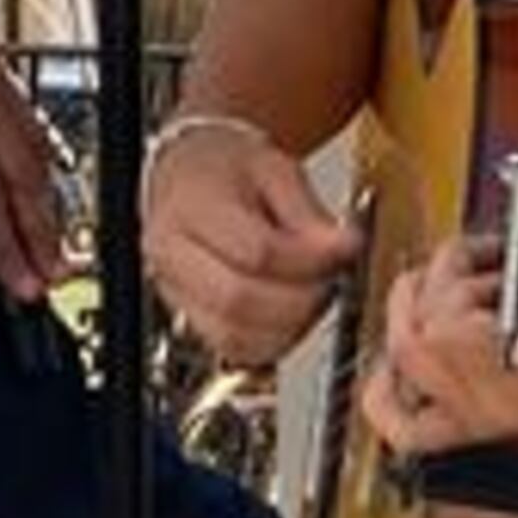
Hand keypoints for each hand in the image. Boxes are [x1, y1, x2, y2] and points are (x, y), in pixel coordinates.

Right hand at [144, 119, 359, 365]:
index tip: (346, 248)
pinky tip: (293, 314)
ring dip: (290, 325)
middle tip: (333, 277)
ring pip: (236, 335)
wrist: (191, 178)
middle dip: (302, 298)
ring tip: (314, 293)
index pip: (255, 250)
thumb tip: (345, 248)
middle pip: (240, 300)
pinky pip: (235, 350)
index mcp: (190, 205)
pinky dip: (273, 341)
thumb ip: (308, 211)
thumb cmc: (228, 170)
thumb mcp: (274, 167)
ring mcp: (175, 293)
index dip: (310, 258)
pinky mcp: (190, 321)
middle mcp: (172, 255)